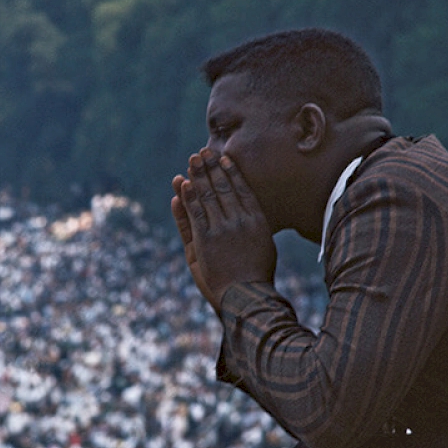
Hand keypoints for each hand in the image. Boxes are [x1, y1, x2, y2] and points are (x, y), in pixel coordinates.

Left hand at [171, 149, 275, 312]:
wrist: (247, 295)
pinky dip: (188, 197)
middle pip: (223, 187)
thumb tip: (250, 210)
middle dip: (211, 168)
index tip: (223, 158)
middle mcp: (240, 220)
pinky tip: (183, 183)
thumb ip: (254, 225)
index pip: (242, 189)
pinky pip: (195, 213)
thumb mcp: (263, 245)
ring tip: (192, 160)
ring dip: (198, 176)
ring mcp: (222, 229)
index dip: (231, 171)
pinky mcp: (206, 240)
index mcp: (257, 220)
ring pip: (208, 196)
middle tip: (202, 151)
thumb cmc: (257, 274)